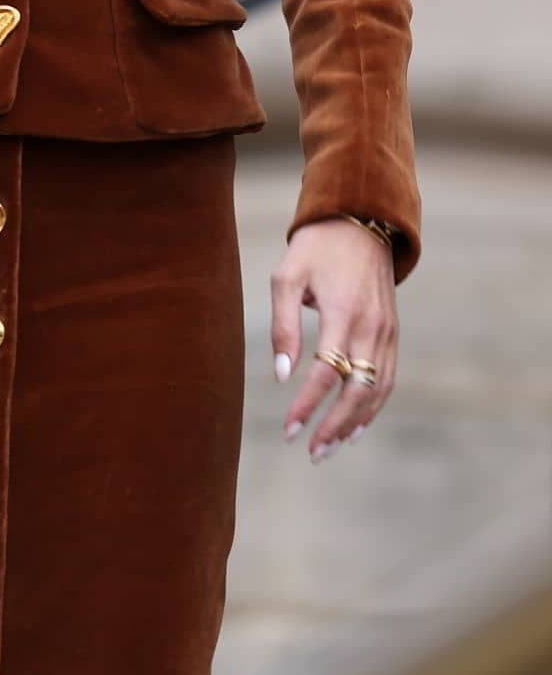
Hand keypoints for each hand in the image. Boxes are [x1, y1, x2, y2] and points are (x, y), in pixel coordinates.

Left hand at [269, 217, 397, 460]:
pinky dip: (374, 406)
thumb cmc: (316, 248)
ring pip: (376, 391)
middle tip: (311, 453)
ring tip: (331, 447)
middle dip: (334, 426)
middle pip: (357, 392)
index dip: (307, 406)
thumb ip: (283, 325)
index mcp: (344, 313)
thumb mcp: (288, 276)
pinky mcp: (393, 333)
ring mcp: (387, 332)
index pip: (326, 374)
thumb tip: (281, 375)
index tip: (288, 431)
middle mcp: (371, 328)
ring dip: (355, 423)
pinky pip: (387, 378)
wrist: (361, 221)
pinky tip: (357, 425)